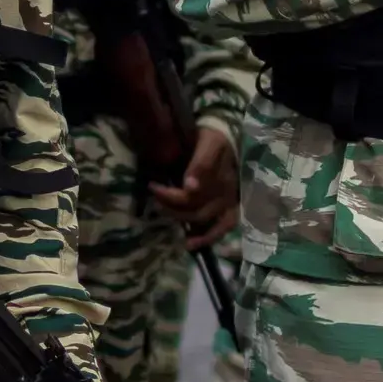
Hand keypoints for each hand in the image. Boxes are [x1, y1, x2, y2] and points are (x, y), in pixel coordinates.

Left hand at [150, 127, 238, 248]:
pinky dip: (208, 238)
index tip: (152, 187)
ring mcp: (229, 202)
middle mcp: (226, 194)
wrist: (227, 136)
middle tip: (155, 203)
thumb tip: (189, 187)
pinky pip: (222, 228)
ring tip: (170, 226)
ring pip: (208, 222)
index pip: (192, 194)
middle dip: (173, 210)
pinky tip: (191, 244)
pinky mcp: (230, 208)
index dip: (170, 195)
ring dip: (189, 228)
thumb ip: (201, 164)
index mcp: (221, 178)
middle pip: (197, 211)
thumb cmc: (214, 139)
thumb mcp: (209, 143)